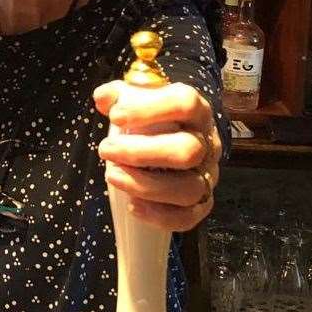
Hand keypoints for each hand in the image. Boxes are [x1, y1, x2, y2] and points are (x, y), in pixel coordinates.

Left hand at [94, 80, 219, 232]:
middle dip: (141, 153)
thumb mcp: (138, 100)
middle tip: (106, 150)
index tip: (115, 116)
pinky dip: (160, 216)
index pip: (185, 103)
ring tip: (112, 176)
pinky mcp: (202, 202)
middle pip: (187, 150)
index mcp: (196, 111)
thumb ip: (119, 96)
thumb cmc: (154, 120)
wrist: (176, 140)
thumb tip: (103, 99)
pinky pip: (189, 216)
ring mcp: (207, 175)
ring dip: (146, 186)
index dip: (151, 109)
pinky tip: (133, 206)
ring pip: (188, 188)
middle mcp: (207, 143)